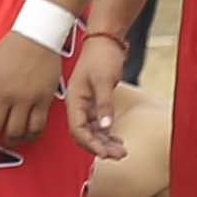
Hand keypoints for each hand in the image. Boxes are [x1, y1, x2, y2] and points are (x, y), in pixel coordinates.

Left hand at [0, 23, 66, 151]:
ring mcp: (25, 98)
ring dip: (9, 142)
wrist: (37, 37)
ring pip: (15, 132)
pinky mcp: (44, 100)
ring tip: (6, 141)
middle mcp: (4, 94)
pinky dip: (30, 136)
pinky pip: (37, 127)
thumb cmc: (8, 51)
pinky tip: (26, 136)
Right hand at [63, 28, 129, 156]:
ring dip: (105, 142)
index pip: (78, 130)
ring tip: (121, 151)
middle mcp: (78, 105)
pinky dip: (106, 133)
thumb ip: (104, 104)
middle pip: (85, 134)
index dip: (91, 144)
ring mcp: (86, 105)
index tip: (106, 154)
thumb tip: (105, 127)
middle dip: (100, 147)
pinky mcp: (94, 102)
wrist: (105, 41)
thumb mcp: (104, 80)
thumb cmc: (102, 57)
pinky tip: (117, 139)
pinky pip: (98, 124)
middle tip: (119, 155)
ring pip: (92, 131)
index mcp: (74, 101)